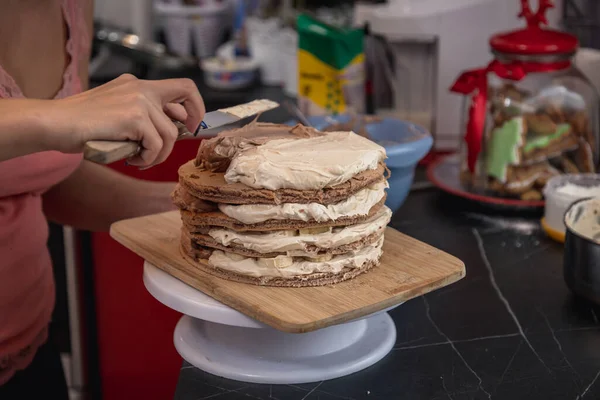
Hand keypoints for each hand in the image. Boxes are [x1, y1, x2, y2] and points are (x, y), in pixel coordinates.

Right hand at [50, 73, 204, 166]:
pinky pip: (156, 145)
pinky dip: (148, 158)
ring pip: (170, 134)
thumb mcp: (117, 114)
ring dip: (158, 154)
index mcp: (137, 84)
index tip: (190, 125)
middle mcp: (141, 88)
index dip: (195, 105)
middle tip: (168, 147)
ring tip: (139, 160)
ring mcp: (139, 101)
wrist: (54, 123)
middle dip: (185, 129)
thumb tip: (174, 127)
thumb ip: (143, 116)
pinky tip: (133, 160)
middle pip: (184, 105)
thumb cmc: (82, 124)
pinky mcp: (134, 117)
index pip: (182, 86)